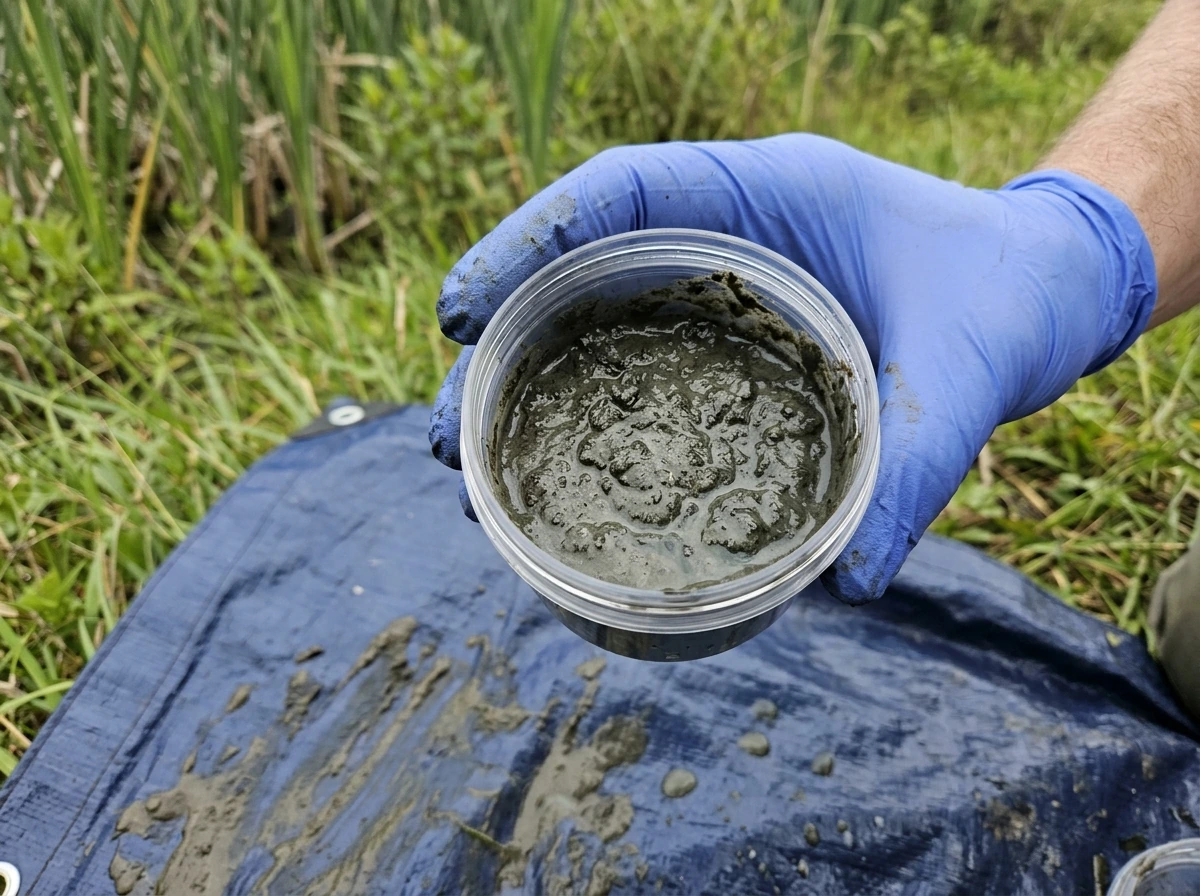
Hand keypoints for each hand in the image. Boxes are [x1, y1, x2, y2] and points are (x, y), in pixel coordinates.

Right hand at [429, 135, 1155, 603]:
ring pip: (596, 328)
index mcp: (770, 194)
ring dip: (527, 395)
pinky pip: (640, 370)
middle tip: (445, 440)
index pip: (622, 191)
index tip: (457, 313)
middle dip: (501, 345)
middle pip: (582, 272)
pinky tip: (557, 483)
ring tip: (475, 481)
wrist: (1043, 288)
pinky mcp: (730, 345)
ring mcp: (723, 293)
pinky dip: (587, 419)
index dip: (528, 242)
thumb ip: (917, 458)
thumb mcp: (970, 364)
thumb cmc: (1006, 294)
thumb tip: (850, 583)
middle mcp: (728, 238)